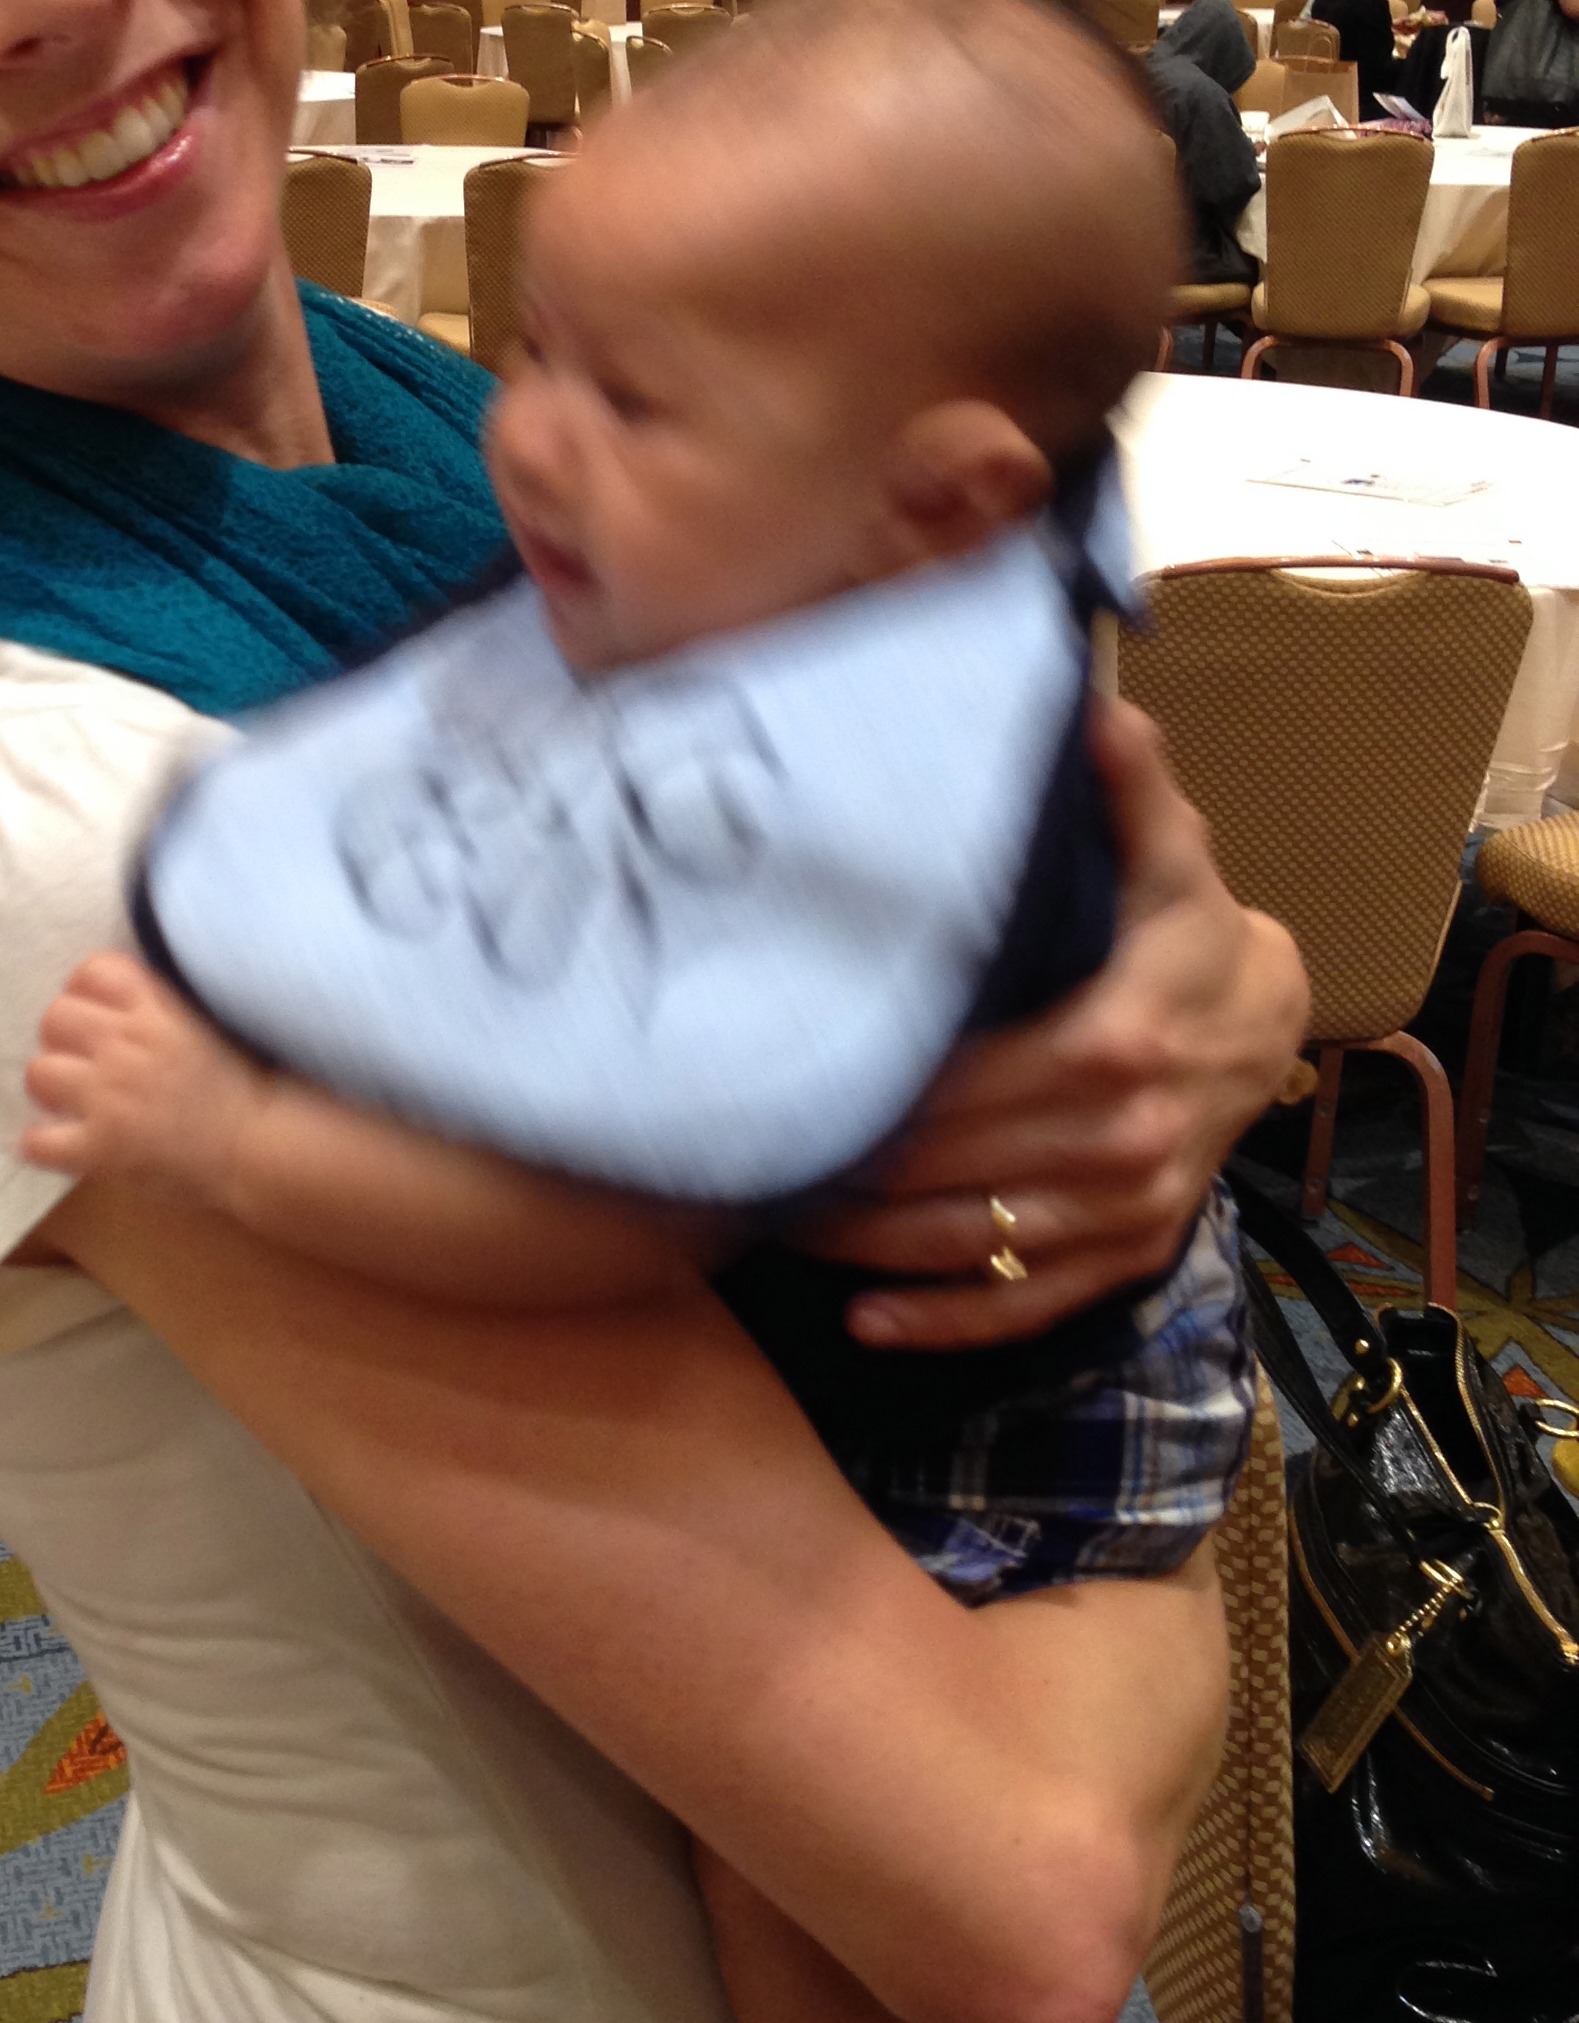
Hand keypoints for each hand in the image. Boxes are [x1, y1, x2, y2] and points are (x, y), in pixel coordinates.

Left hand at [22, 952, 272, 1200]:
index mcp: (156, 1011)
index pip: (93, 971)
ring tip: (71, 1103)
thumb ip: (152, 1008)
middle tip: (81, 1061)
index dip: (83, 990)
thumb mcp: (197, 1024)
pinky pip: (40, 1141)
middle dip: (62, 1039)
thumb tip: (105, 1003)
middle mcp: (126, 1045)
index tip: (91, 1012)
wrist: (256, 1146)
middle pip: (54, 1018)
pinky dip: (44, 1146)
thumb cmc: (236, 1087)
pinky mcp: (101, 1147)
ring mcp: (110, 1097)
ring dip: (52, 1089)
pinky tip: (62, 1145)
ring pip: (38, 1074)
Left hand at [792, 700, 1307, 1346]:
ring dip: (874, 1249)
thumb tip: (1088, 699)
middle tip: (754, 1161)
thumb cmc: (1182, 922)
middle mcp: (1120, 1135)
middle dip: (852, 1173)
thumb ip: (1123, 782)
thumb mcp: (1165, 847)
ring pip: (977, 1246)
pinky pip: (1029, 1307)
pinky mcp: (1131, 1254)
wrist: (1268, 1016)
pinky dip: (944, 1323)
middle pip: (954, 1171)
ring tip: (785, 1226)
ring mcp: (1127, 1207)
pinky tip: (866, 1321)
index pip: (969, 1083)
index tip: (790, 1089)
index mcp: (1116, 1038)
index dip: (877, 1095)